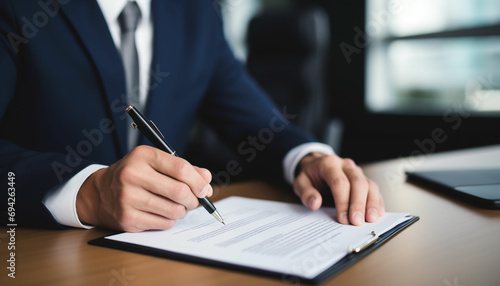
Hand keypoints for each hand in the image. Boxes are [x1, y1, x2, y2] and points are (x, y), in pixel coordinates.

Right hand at [76, 145, 212, 231]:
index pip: (181, 169)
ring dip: (182, 211)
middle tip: (194, 201)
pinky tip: (162, 213)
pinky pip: (164, 223)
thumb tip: (206, 180)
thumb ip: (183, 168)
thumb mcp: (155, 163)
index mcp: (143, 156)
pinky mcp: (128, 218)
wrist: (101, 192)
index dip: (198, 181)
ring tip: (178, 206)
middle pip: (180, 192)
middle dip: (194, 199)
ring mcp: (128, 198)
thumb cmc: (135, 175)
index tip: (205, 189)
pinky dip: (170, 220)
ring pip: (174, 210)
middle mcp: (133, 175)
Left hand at [293, 152, 384, 225]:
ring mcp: (356, 171)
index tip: (343, 219)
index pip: (339, 182)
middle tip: (357, 222)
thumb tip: (314, 204)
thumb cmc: (310, 175)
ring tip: (371, 220)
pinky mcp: (363, 178)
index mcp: (329, 164)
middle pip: (358, 182)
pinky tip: (378, 213)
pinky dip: (377, 201)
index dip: (343, 202)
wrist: (316, 164)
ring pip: (369, 185)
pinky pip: (374, 188)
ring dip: (371, 203)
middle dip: (359, 204)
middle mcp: (346, 165)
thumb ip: (305, 193)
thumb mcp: (300, 182)